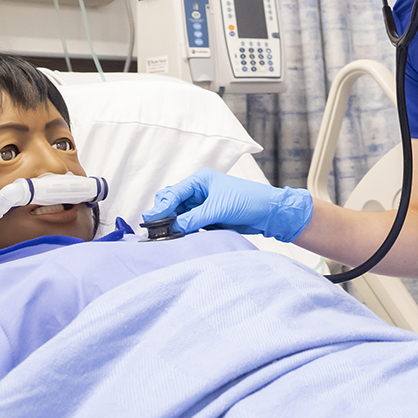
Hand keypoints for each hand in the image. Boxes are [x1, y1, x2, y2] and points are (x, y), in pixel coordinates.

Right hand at [143, 168, 313, 242]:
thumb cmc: (247, 201)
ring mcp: (202, 204)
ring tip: (164, 236)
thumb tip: (172, 228)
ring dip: (173, 224)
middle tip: (154, 230)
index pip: (173, 193)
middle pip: (172, 202)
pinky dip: (183, 230)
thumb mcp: (218, 209)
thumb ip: (193, 218)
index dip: (161, 207)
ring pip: (179, 215)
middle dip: (164, 215)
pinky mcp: (207, 217)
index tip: (150, 220)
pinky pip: (189, 223)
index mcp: (200, 181)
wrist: (268, 212)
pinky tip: (178, 237)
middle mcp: (198, 191)